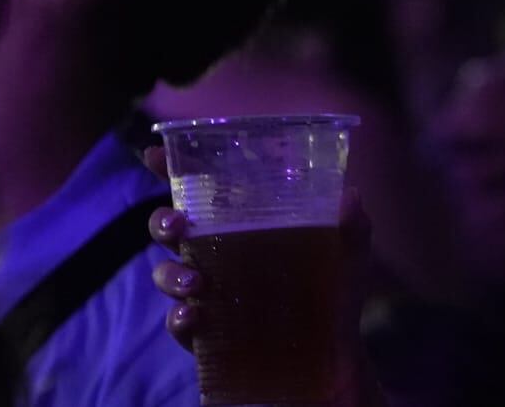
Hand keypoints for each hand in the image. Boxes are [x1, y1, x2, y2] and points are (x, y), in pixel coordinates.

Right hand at [143, 147, 386, 406]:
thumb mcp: (350, 250)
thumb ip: (351, 222)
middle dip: (162, 220)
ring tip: (197, 283)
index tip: (153, 153)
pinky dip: (179, 318)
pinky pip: (179, 322)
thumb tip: (349, 194)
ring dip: (171, 275)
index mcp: (243, 221)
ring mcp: (206, 292)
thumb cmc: (336, 290)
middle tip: (179, 224)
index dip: (171, 168)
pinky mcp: (205, 331)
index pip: (199, 188)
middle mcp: (217, 252)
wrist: (335, 351)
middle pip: (169, 226)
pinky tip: (194, 316)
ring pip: (166, 273)